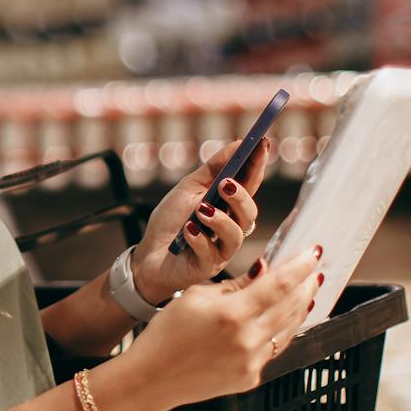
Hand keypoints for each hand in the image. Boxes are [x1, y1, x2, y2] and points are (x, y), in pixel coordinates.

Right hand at [126, 247, 323, 406]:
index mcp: (231, 314)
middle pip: (291, 306)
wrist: (153, 378)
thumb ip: (235, 285)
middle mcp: (246, 339)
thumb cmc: (166, 335)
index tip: (312, 253)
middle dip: (306, 284)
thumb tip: (263, 271)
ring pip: (289, 328)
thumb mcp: (196, 297)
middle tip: (315, 269)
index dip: (300, 266)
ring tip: (307, 291)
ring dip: (300, 307)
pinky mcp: (250, 377)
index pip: (279, 284)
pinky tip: (285, 319)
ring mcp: (251, 362)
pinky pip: (274, 348)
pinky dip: (283, 330)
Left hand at [131, 138, 271, 302]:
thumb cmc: (171, 221)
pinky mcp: (207, 266)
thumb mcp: (189, 188)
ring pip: (236, 235)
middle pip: (249, 212)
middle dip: (240, 196)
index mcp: (229, 206)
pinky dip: (199, 239)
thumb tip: (240, 143)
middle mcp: (231, 227)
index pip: (250, 183)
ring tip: (201, 210)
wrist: (148, 255)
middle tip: (225, 184)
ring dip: (220, 219)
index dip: (258, 165)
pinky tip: (187, 230)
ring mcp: (221, 248)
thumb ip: (214, 168)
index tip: (262, 143)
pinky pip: (210, 253)